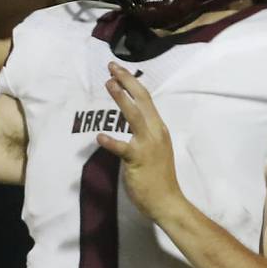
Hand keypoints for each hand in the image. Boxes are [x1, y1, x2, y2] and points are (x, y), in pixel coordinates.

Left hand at [97, 62, 183, 221]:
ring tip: (108, 84)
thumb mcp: (155, 147)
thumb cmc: (159, 176)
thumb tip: (132, 120)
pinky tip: (100, 137)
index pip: (146, 99)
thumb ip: (145, 132)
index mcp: (159, 128)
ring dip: (121, 98)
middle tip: (111, 67)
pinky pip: (123, 149)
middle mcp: (156, 131)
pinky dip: (111, 142)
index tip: (118, 70)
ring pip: (134, 116)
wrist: (167, 200)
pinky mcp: (138, 160)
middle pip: (142, 100)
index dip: (132, 83)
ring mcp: (148, 144)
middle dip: (126, 81)